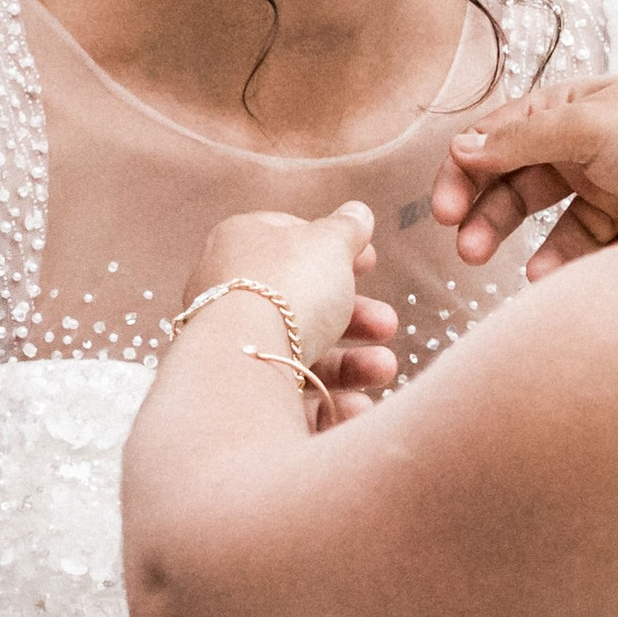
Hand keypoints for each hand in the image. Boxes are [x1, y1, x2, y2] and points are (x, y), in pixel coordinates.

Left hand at [178, 200, 395, 419]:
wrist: (246, 359)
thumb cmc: (287, 285)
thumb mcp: (328, 243)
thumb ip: (347, 228)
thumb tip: (358, 211)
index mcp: (241, 243)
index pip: (289, 239)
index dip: (334, 249)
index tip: (371, 262)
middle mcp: (229, 292)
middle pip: (303, 302)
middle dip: (356, 317)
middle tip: (388, 324)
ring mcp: (233, 342)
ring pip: (301, 352)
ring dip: (351, 363)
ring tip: (384, 369)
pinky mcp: (239, 389)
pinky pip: (289, 392)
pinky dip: (327, 400)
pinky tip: (356, 405)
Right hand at [432, 77, 617, 274]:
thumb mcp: (591, 125)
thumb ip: (523, 140)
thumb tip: (461, 148)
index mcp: (572, 108)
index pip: (498, 137)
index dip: (465, 169)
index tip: (444, 208)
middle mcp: (586, 148)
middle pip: (514, 182)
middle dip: (483, 212)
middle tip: (463, 245)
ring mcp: (610, 192)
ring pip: (544, 224)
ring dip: (516, 244)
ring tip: (504, 268)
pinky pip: (582, 254)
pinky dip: (559, 267)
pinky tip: (547, 279)